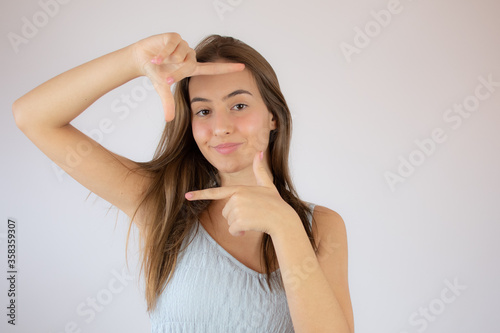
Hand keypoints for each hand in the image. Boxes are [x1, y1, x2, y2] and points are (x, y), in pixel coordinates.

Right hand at [132, 33, 244, 121]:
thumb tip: (169, 120)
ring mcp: (183, 45)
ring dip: (167, 61)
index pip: (214, 69)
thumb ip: (168, 103)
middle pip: (188, 65)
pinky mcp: (174, 37)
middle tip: (165, 76)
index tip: (243, 66)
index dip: (228, 68)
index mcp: (192, 68)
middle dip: (174, 73)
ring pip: (180, 55)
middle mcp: (191, 56)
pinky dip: (162, 54)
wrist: (141, 59)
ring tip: (159, 62)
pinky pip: (172, 46)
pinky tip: (155, 58)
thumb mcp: (163, 89)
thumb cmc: (156, 73)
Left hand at [184, 152, 299, 236]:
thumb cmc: (275, 203)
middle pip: (225, 212)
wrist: (283, 219)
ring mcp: (237, 208)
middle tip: (252, 214)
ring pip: (229, 222)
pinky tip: (251, 228)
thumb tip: (259, 152)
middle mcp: (236, 197)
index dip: (200, 194)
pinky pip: (233, 230)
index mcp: (239, 189)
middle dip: (236, 217)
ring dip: (239, 226)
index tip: (187, 196)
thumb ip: (260, 170)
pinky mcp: (239, 220)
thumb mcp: (267, 184)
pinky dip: (240, 232)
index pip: (216, 192)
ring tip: (253, 220)